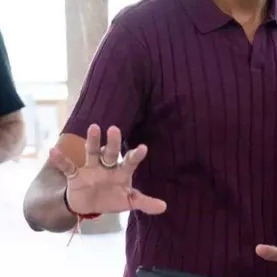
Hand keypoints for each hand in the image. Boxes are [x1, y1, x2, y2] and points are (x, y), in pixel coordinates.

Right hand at [48, 124, 166, 215]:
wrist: (88, 205)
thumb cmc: (112, 198)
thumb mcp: (128, 202)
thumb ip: (145, 203)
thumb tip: (164, 207)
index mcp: (122, 171)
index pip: (131, 161)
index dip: (136, 155)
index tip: (143, 148)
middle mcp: (108, 166)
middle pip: (111, 152)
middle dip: (113, 142)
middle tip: (115, 129)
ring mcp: (91, 168)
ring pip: (93, 152)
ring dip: (93, 141)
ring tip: (94, 128)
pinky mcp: (76, 175)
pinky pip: (68, 166)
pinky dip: (61, 160)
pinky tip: (53, 151)